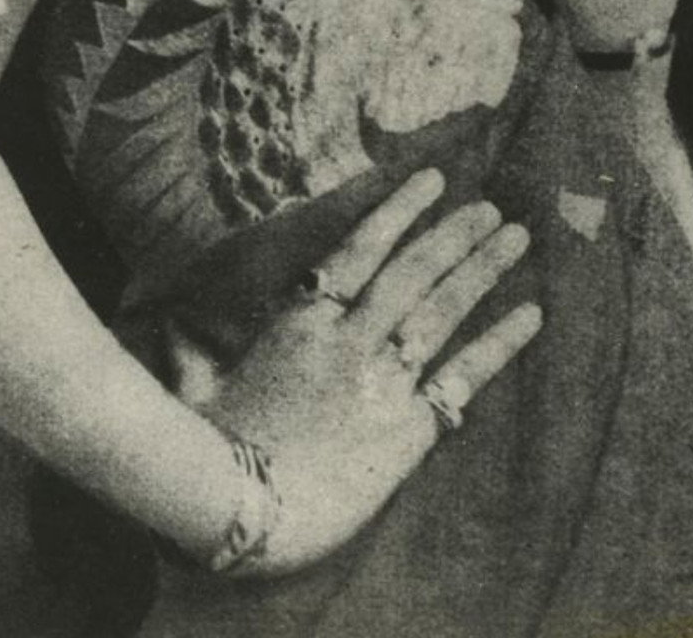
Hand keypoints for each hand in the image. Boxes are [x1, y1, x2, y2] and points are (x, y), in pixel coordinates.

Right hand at [176, 169, 540, 575]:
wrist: (245, 511)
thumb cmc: (212, 448)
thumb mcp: (198, 381)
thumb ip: (195, 348)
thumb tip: (162, 324)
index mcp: (300, 321)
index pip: (359, 248)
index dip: (398, 210)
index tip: (433, 180)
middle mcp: (347, 340)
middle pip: (412, 272)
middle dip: (454, 236)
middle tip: (492, 208)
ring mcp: (381, 380)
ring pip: (442, 310)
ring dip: (482, 269)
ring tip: (516, 236)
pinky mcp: (407, 426)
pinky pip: (462, 375)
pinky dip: (499, 342)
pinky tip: (530, 313)